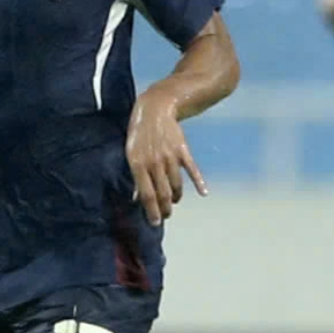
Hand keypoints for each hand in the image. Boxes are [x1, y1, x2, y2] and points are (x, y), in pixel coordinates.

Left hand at [126, 92, 206, 224]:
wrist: (154, 110)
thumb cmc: (138, 134)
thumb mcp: (130, 153)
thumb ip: (135, 175)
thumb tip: (136, 197)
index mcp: (138, 164)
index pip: (146, 194)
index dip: (151, 211)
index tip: (154, 222)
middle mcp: (154, 162)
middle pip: (162, 193)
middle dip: (164, 208)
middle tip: (165, 217)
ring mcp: (170, 157)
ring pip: (176, 184)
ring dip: (176, 197)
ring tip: (173, 204)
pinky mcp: (182, 150)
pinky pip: (192, 169)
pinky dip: (198, 182)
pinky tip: (203, 192)